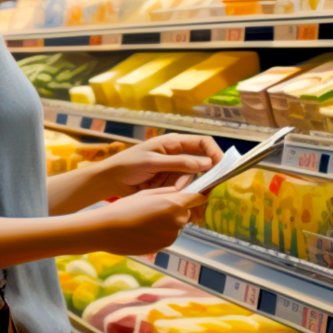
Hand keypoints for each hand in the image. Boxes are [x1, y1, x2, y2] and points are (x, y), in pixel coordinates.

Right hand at [93, 187, 208, 255]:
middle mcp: (177, 221)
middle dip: (177, 208)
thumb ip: (167, 192)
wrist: (107, 230)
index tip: (201, 192)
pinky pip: (168, 235)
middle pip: (185, 212)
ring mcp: (172, 236)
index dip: (200, 194)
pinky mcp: (165, 247)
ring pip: (176, 224)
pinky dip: (161, 231)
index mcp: (174, 204)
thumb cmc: (125, 208)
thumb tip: (180, 192)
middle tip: (157, 206)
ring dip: (168, 221)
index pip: (198, 198)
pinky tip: (144, 229)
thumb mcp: (147, 193)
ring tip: (147, 219)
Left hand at [98, 133, 222, 197]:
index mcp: (173, 141)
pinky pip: (180, 186)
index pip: (203, 142)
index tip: (221, 167)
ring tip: (159, 186)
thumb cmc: (129, 164)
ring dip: (179, 185)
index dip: (214, 153)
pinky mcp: (169, 180)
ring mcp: (173, 167)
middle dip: (194, 176)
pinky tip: (158, 190)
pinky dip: (173, 190)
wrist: (111, 179)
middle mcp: (177, 152)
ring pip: (190, 178)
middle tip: (180, 186)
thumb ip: (179, 163)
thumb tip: (207, 163)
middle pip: (199, 163)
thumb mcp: (154, 162)